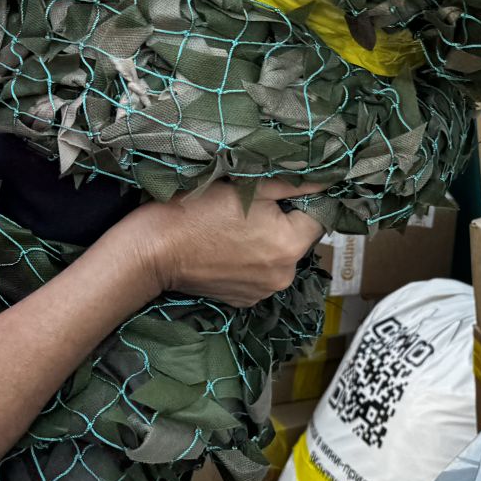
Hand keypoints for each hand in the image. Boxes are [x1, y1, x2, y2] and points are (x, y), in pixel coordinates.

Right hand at [116, 180, 324, 306]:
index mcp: (290, 245)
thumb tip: (325, 179)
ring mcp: (263, 292)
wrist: (155, 250)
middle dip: (282, 221)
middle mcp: (283, 275)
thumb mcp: (249, 187)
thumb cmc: (199, 211)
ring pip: (278, 257)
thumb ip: (292, 184)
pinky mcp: (243, 301)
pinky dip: (250, 261)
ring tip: (235, 228)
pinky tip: (226, 247)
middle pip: (297, 239)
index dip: (301, 201)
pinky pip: (259, 274)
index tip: (278, 192)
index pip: (317, 217)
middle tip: (250, 207)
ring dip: (266, 242)